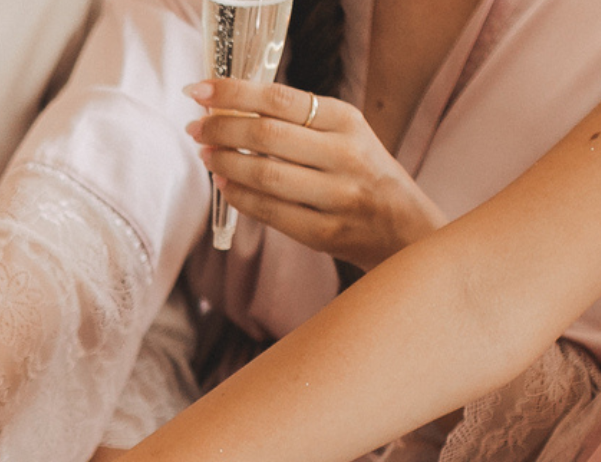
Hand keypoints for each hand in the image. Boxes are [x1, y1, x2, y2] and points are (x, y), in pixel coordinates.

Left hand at [187, 77, 445, 271]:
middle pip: (266, 135)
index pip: (280, 98)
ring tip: (206, 155)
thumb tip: (232, 110)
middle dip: (221, 129)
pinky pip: (271, 212)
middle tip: (195, 127)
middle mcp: (345, 154)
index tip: (200, 91)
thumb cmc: (363, 176)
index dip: (234, 93)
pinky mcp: (325, 232)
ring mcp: (337, 195)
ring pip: (265, 174)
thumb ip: (299, 123)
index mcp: (347, 121)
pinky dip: (241, 198)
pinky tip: (225, 186)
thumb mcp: (345, 137)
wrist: (405, 229)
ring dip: (226, 164)